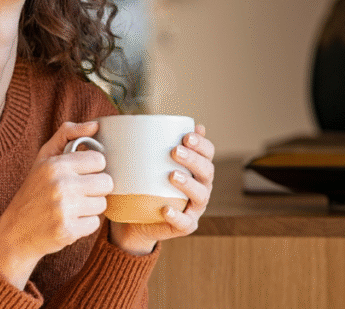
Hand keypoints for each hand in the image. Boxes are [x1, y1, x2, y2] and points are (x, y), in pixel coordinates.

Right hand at [0, 121, 113, 288]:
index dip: (92, 168)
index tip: (81, 174)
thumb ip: (67, 135)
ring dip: (90, 207)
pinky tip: (69, 221)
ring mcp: (64, 209)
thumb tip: (95, 125)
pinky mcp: (68, 230)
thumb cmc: (33, 191)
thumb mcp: (44, 158)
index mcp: (55, 165)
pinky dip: (84, 225)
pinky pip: (95, 224)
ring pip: (102, 204)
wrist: (15, 232)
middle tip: (78, 193)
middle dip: (95, 189)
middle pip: (106, 183)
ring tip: (71, 208)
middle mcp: (60, 185)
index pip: (99, 160)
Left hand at [109, 124, 214, 254]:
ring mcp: (194, 208)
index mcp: (196, 169)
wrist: (136, 219)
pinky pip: (185, 223)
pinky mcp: (184, 226)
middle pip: (207, 172)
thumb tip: (147, 120)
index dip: (202, 144)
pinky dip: (177, 216)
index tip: (186, 136)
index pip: (208, 153)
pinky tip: (166, 208)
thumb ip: (150, 144)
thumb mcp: (146, 163)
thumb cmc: (144, 184)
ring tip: (172, 175)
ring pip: (200, 196)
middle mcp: (200, 187)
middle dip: (193, 160)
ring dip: (188, 184)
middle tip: (175, 151)